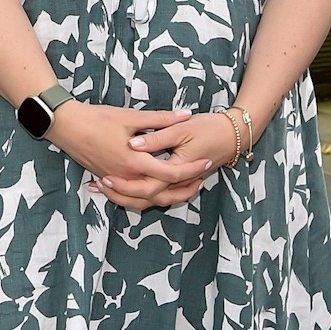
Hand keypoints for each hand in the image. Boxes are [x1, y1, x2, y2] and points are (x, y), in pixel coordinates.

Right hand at [45, 103, 203, 210]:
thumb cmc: (97, 119)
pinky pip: (132, 197)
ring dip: (167, 197)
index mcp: (134, 161)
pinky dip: (147, 197)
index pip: (170, 173)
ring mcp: (116, 181)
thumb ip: (161, 119)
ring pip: (145, 201)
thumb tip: (186, 115)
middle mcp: (126, 177)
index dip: (191, 169)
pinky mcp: (108, 180)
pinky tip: (157, 189)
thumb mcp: (131, 116)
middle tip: (201, 180)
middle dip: (184, 189)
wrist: (66, 126)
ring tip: (184, 188)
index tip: (206, 163)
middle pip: (161, 194)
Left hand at [107, 112, 250, 206]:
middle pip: (145, 199)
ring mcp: (177, 183)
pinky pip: (157, 194)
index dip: (123, 185)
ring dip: (127, 197)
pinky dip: (138, 193)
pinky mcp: (178, 180)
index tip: (103, 177)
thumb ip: (157, 136)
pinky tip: (121, 184)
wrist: (232, 135)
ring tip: (103, 186)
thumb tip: (134, 143)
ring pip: (151, 201)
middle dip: (120, 194)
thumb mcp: (182, 129)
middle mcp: (176, 182)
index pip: (147, 186)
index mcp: (175, 169)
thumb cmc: (208, 128)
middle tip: (98, 183)